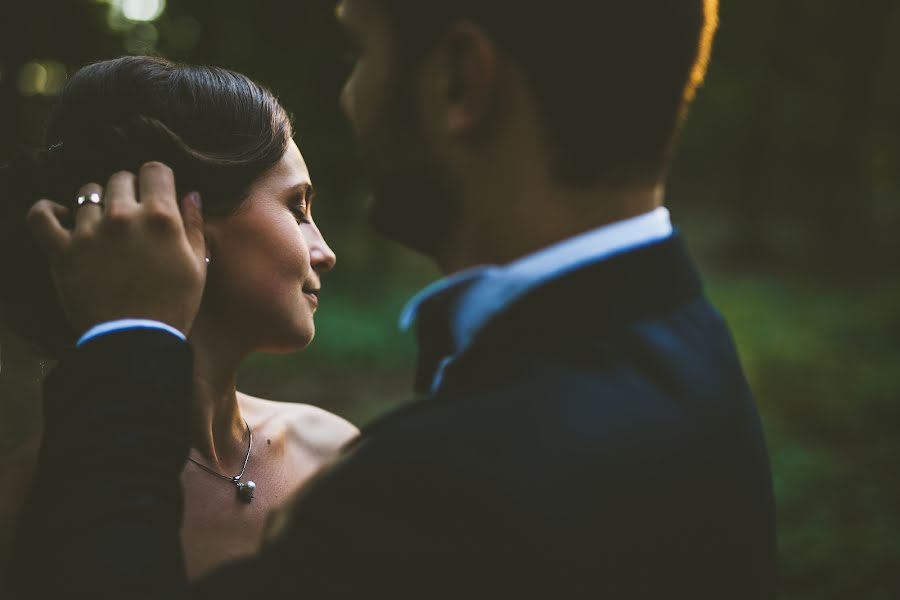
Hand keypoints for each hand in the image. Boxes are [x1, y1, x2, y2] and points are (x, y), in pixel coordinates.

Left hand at [27, 162, 206, 336]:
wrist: (136, 340)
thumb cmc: (173, 305)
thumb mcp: (197, 266)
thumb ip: (194, 226)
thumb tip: (190, 195)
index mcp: (160, 217)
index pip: (154, 170)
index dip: (157, 180)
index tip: (157, 194)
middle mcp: (123, 216)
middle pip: (120, 178)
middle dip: (128, 191)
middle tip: (132, 215)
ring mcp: (89, 232)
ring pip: (87, 193)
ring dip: (96, 204)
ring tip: (101, 224)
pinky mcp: (61, 250)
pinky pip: (41, 215)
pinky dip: (47, 210)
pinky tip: (60, 215)